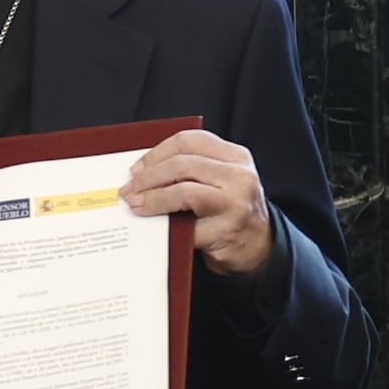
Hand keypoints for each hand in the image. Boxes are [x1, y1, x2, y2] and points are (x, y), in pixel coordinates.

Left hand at [120, 131, 275, 278]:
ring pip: (183, 190)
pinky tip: (151, 222)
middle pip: (182, 163)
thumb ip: (194, 168)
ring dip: (152, 196)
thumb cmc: (232, 210)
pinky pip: (185, 222)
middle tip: (129, 187)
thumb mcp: (222, 179)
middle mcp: (239, 175)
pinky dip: (163, 221)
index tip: (137, 167)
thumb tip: (145, 169)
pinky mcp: (225, 229)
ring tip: (135, 203)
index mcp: (236, 156)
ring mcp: (234, 203)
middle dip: (148, 175)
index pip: (189, 141)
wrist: (258, 247)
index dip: (157, 152)